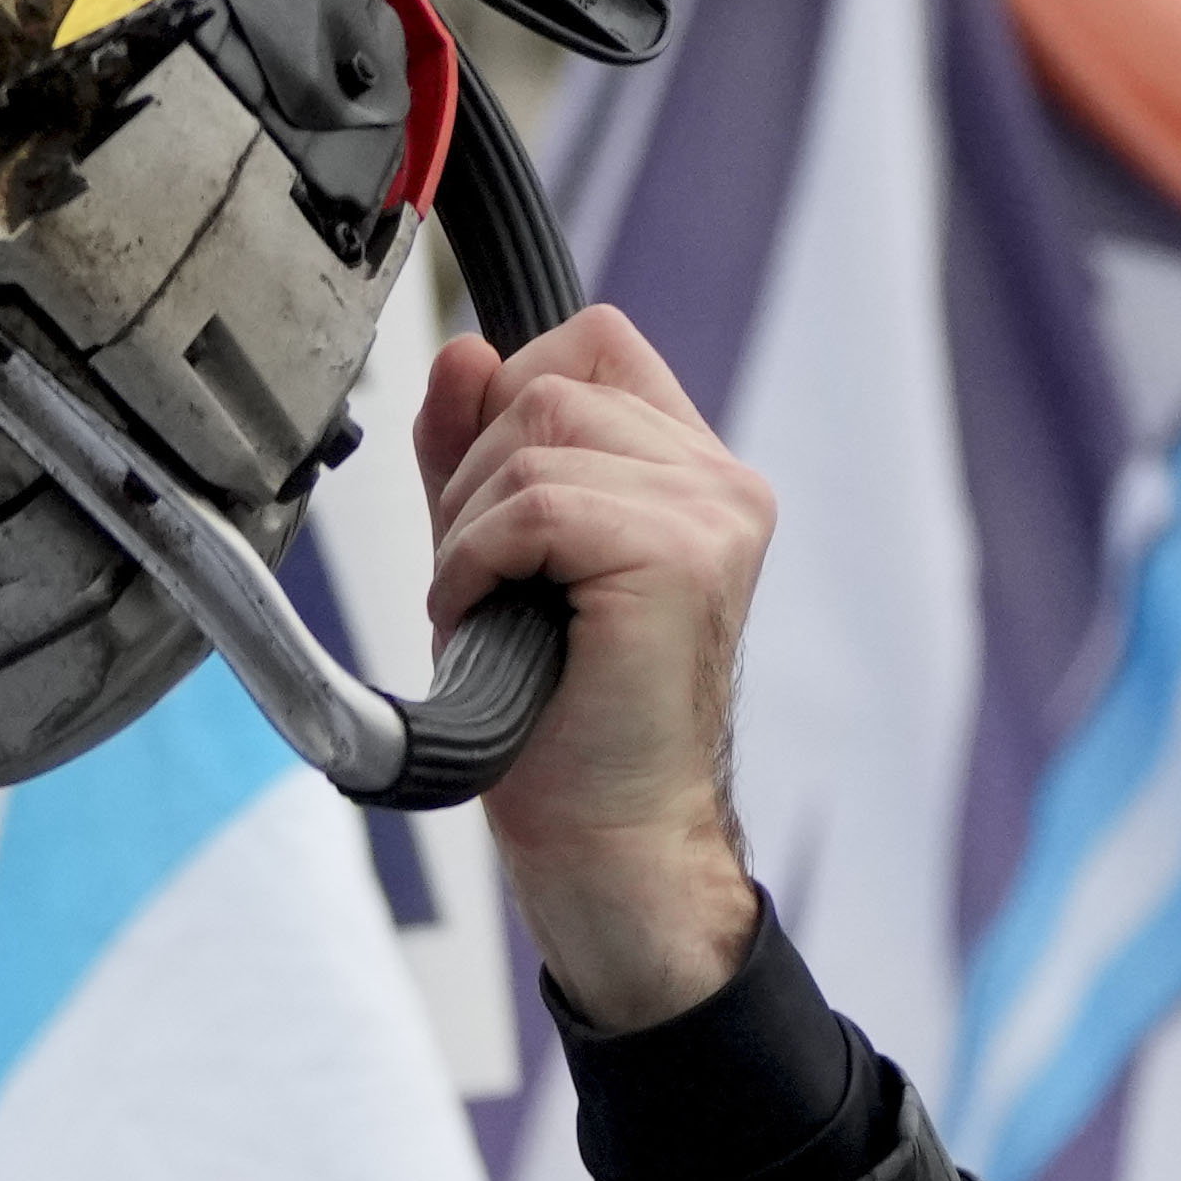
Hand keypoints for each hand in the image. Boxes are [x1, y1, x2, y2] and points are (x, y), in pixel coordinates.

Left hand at [418, 310, 767, 1028]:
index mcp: (691, 472)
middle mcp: (718, 481)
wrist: (605, 839)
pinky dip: (478, 560)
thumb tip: (462, 352)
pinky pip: (533, 502)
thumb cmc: (554, 719)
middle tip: (482, 579)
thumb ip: (476, 452)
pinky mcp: (680, 555)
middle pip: (550, 378)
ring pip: (535, 433)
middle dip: (475, 473)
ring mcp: (711, 513)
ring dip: (472, 526)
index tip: (483, 501)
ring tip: (489, 610)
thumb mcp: (495, 554)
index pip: (592, 342)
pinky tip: (488, 622)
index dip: (510, 397)